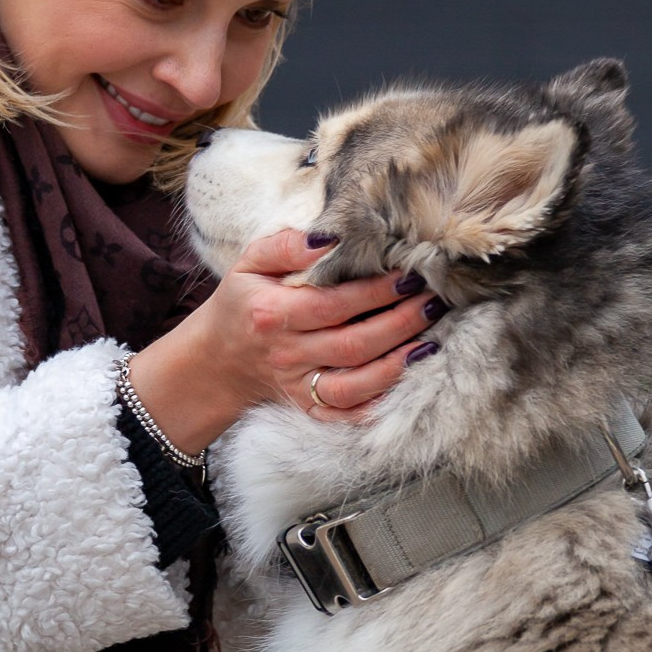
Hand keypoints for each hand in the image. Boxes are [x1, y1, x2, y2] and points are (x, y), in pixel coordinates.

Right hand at [128, 229, 443, 452]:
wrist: (218, 358)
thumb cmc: (243, 302)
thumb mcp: (250, 262)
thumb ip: (287, 245)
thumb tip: (330, 238)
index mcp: (272, 313)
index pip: (333, 304)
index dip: (376, 292)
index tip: (409, 275)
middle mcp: (286, 354)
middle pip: (353, 344)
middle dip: (400, 323)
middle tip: (433, 302)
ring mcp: (297, 386)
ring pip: (356, 384)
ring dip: (398, 363)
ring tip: (431, 339)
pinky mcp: (307, 407)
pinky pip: (347, 414)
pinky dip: (380, 403)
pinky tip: (406, 378)